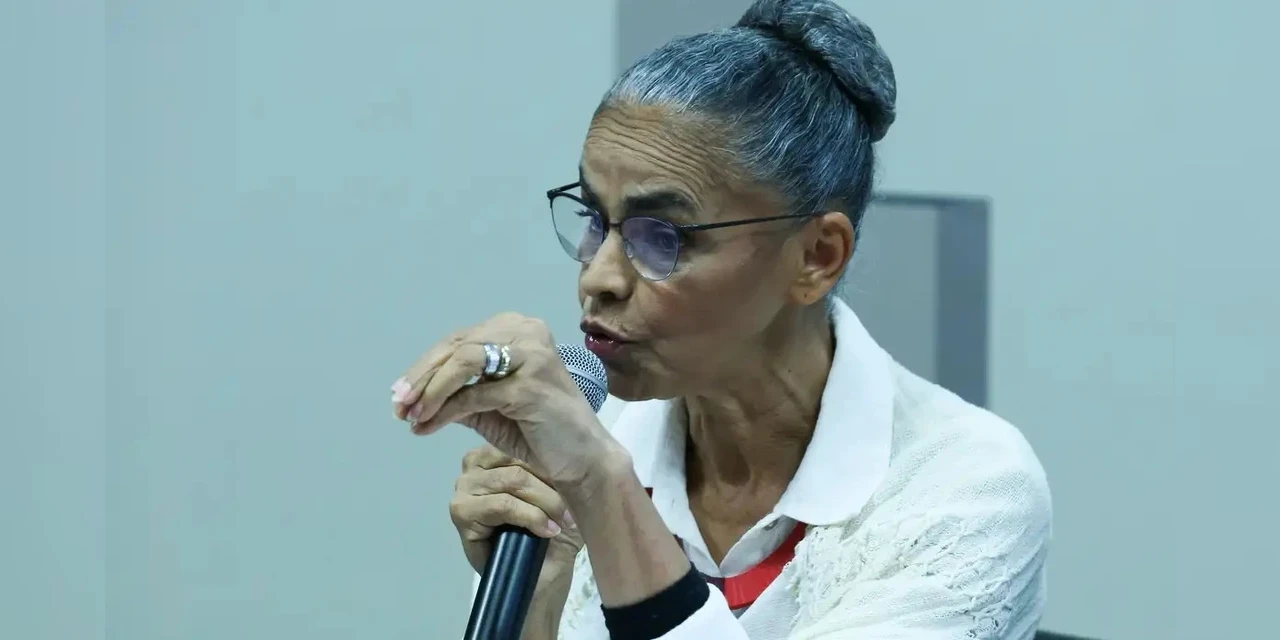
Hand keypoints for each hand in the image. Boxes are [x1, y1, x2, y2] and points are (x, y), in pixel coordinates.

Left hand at [391, 313, 621, 487]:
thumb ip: (460, 393)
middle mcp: (527, 332)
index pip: (460, 340)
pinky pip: (474, 394)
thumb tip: (413, 397)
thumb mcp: (491, 406)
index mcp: (519, 328)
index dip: (425, 367)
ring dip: (430, 391)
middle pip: (457, 347)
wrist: (582, 461)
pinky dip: (444, 411)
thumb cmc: (540, 432)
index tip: (400, 394)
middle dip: (421, 378)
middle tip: (397, 406)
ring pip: (463, 363)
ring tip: (410, 416)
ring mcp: (531, 356)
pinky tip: (427, 427)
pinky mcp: (530, 385)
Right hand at [449, 446, 582, 584]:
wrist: (544, 574)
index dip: (553, 467)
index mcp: (496, 449)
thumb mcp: (562, 488)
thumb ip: (557, 463)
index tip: (575, 486)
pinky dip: (530, 517)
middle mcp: (475, 462)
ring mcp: (464, 486)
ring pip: (513, 481)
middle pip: (521, 463)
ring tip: (560, 523)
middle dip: (551, 490)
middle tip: (570, 512)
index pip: (526, 442)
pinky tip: (545, 530)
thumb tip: (566, 443)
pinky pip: (502, 504)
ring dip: (544, 504)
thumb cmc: (554, 528)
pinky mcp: (461, 512)